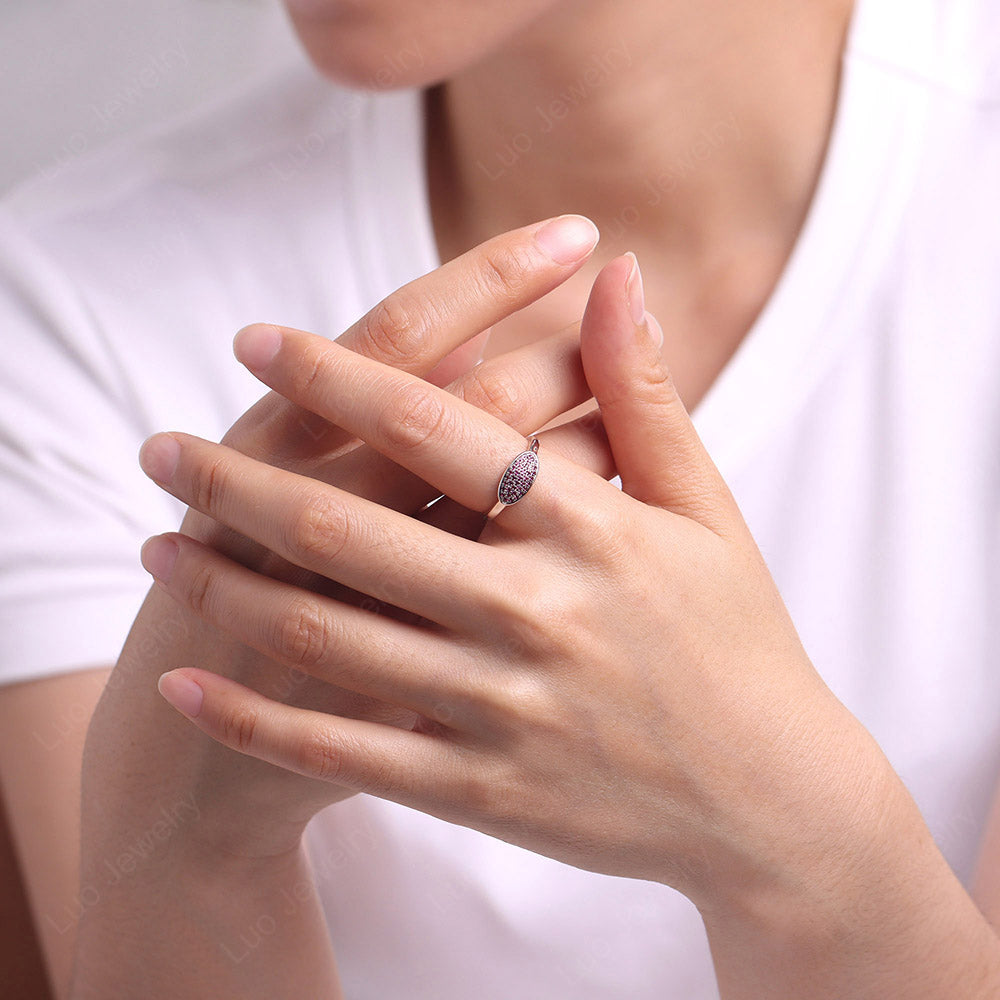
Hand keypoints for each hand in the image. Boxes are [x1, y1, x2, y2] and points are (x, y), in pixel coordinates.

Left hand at [140, 252, 892, 914]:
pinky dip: (252, 719)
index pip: (439, 427)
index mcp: (590, 531)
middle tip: (159, 447)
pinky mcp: (479, 791)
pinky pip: (340, 750)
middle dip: (237, 479)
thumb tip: (617, 274)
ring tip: (158, 545)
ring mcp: (501, 711)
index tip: (258, 341)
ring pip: (327, 636)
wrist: (771, 801)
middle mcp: (535, 614)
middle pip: (349, 527)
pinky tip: (185, 680)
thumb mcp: (704, 510)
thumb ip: (644, 395)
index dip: (338, 375)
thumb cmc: (737, 640)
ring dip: (225, 586)